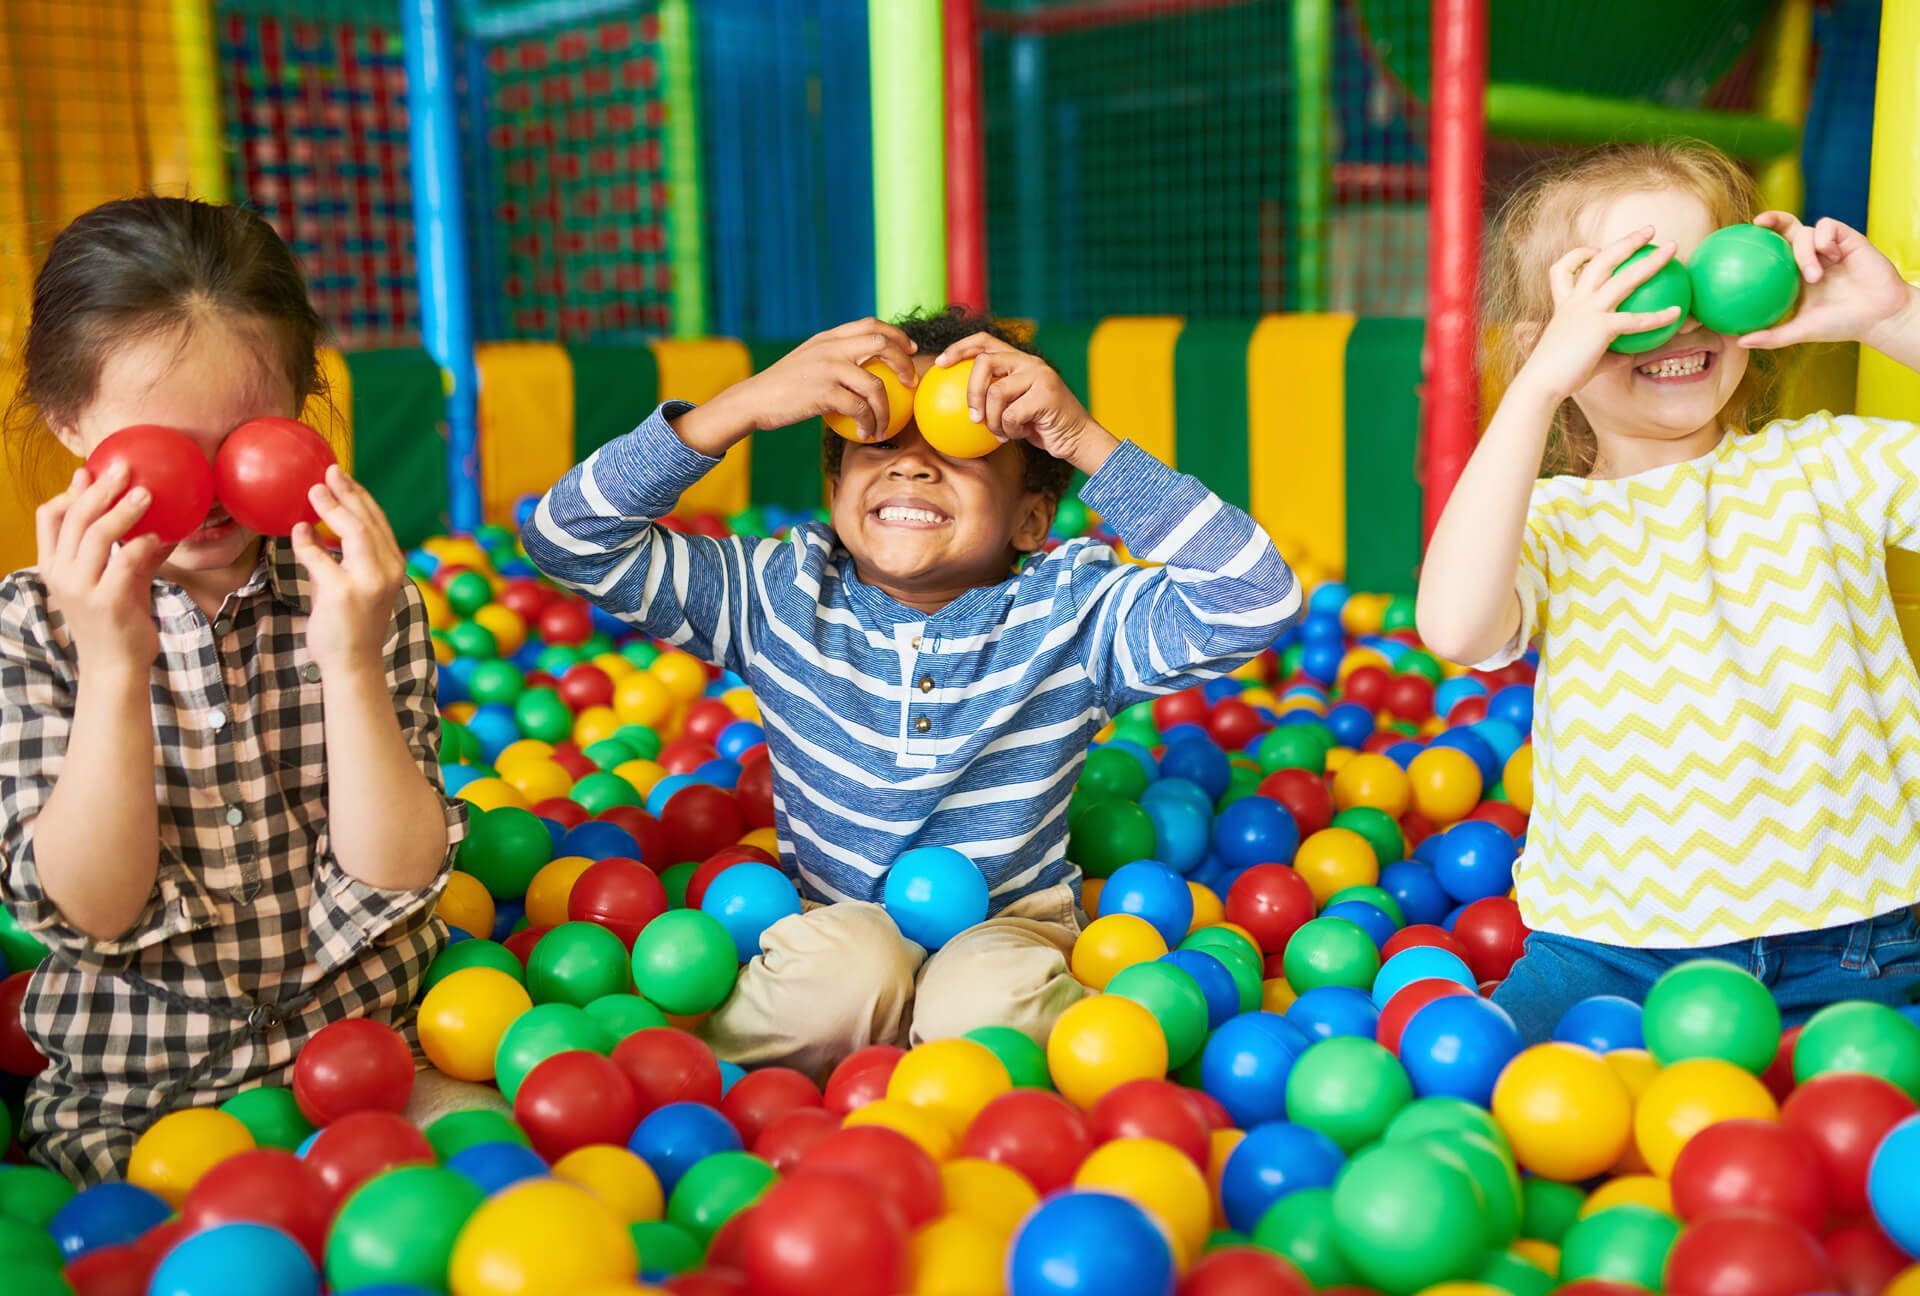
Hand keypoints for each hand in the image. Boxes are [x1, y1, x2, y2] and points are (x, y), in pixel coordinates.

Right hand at [36, 463, 165, 671]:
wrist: (115, 667)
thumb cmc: (117, 619)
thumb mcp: (116, 579)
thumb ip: (125, 549)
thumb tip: (152, 518)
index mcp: (54, 565)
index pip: (48, 517)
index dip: (69, 491)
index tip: (91, 473)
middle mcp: (60, 574)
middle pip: (73, 518)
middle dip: (99, 489)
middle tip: (124, 468)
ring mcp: (81, 589)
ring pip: (96, 536)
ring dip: (123, 510)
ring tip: (146, 494)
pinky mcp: (107, 603)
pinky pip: (124, 563)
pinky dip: (141, 545)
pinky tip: (160, 537)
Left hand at [293, 466, 406, 674]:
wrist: (354, 664)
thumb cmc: (351, 624)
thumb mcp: (355, 584)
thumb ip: (343, 557)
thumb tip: (313, 529)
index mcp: (394, 566)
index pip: (379, 522)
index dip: (361, 496)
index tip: (343, 477)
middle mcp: (387, 570)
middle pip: (368, 520)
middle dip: (347, 492)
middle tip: (328, 471)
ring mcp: (367, 581)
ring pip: (352, 530)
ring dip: (331, 506)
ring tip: (313, 490)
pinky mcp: (343, 592)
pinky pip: (320, 556)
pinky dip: (306, 541)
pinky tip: (297, 531)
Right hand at [675, 319, 918, 454]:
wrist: (754, 400)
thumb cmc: (783, 387)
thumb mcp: (809, 360)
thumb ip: (834, 357)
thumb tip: (866, 368)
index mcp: (828, 337)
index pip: (870, 324)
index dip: (896, 335)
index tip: (910, 350)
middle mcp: (830, 348)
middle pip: (881, 345)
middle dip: (904, 364)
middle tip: (910, 383)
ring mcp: (827, 369)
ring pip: (875, 385)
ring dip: (886, 409)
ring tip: (884, 425)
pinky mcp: (823, 393)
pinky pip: (859, 409)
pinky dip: (869, 423)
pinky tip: (867, 433)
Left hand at [932, 333, 1117, 473]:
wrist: (1077, 439)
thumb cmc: (1041, 426)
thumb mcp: (1012, 408)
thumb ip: (994, 396)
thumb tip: (953, 401)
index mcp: (1019, 361)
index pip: (984, 341)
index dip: (959, 348)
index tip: (940, 364)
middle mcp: (1029, 362)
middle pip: (984, 363)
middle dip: (971, 392)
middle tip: (973, 417)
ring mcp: (1039, 376)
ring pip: (995, 393)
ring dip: (993, 421)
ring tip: (1002, 433)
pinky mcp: (1046, 394)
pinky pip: (1010, 414)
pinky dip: (1010, 430)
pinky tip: (1020, 434)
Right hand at [1514, 227, 1684, 402]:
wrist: (1541, 384)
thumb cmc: (1559, 374)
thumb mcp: (1582, 355)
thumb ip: (1608, 351)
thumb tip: (1630, 353)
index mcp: (1565, 304)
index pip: (1563, 268)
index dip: (1579, 254)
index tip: (1594, 250)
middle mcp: (1576, 301)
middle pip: (1602, 259)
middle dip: (1627, 241)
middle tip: (1650, 230)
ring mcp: (1588, 311)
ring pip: (1624, 277)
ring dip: (1651, 260)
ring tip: (1674, 248)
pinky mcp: (1600, 328)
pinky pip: (1635, 319)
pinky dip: (1658, 316)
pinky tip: (1678, 313)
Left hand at [1740, 212, 1919, 351]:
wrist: (1879, 316)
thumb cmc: (1841, 324)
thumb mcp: (1801, 330)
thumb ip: (1772, 336)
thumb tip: (1739, 341)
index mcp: (1795, 273)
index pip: (1772, 251)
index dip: (1756, 243)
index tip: (1734, 239)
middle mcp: (1811, 256)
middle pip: (1787, 229)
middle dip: (1773, 219)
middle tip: (1758, 223)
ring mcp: (1829, 247)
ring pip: (1806, 232)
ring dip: (1806, 252)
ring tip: (1814, 276)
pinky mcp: (1848, 239)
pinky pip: (1829, 227)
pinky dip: (1825, 239)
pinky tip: (1831, 255)